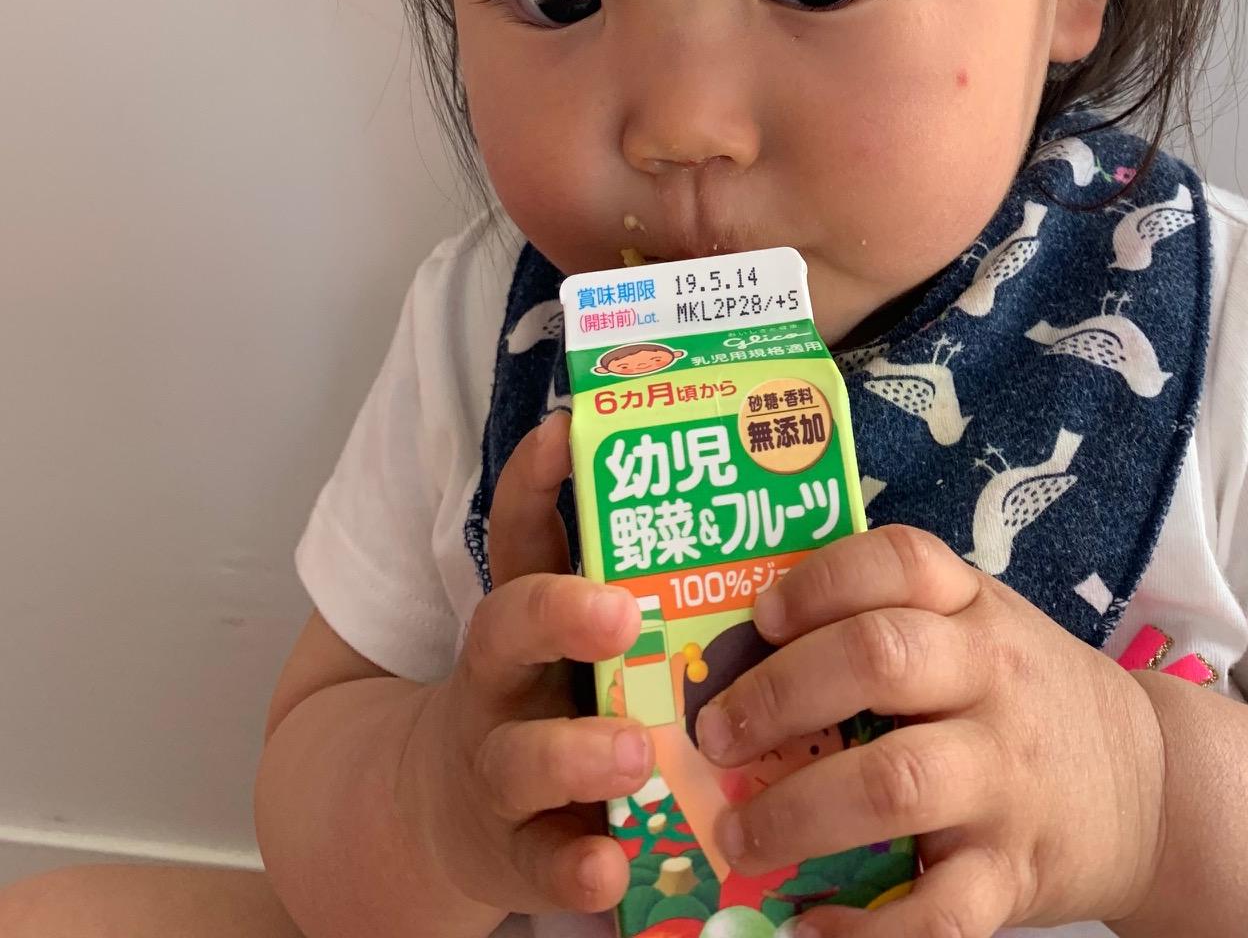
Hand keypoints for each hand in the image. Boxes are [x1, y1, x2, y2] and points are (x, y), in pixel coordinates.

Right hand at [396, 413, 652, 916]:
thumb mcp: (574, 634)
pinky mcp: (512, 853)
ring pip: (521, 756)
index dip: (535, 478)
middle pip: (507, 629)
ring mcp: (498, 768)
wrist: (445, 815)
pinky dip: (573, 867)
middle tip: (624, 610)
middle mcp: (500, 682)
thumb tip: (752, 489)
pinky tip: (609, 868)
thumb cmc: (552, 699)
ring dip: (577, 751)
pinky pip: (539, 863)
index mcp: (528, 614)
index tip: (565, 428)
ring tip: (637, 750)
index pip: (520, 531)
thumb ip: (640, 575)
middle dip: (559, 613)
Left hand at [692, 526, 1166, 935]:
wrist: (1152, 784)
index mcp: (974, 611)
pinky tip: (809, 928)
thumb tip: (743, 647)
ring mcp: (1005, 778)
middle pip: (880, 659)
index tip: (761, 617)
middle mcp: (992, 681)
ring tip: (739, 836)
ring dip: (798, 810)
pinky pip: (938, 911)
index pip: (900, 562)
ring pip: (895, 781)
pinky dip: (867, 932)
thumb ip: (892, 623)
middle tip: (716, 736)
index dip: (821, 581)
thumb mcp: (980, 630)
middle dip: (780, 695)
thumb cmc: (1026, 697)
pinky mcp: (1014, 873)